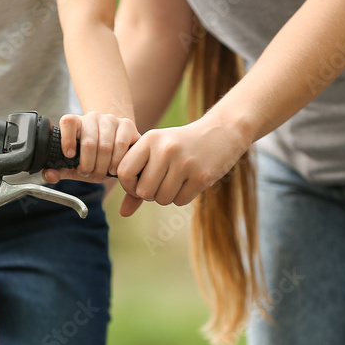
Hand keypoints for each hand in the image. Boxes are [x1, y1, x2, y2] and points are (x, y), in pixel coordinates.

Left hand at [42, 112, 139, 184]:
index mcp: (76, 122)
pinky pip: (120, 145)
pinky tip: (113, 169)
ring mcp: (110, 119)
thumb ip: (60, 170)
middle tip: (88, 174)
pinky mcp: (126, 124)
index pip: (68, 122)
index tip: (69, 155)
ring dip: (102, 166)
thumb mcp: (74, 164)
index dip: (67, 139)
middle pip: (88, 142)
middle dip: (88, 165)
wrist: (114, 144)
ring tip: (100, 174)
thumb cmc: (92, 155)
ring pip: (105, 146)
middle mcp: (92, 117)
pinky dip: (116, 162)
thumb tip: (49, 175)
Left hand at [115, 115, 250, 216]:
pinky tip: (189, 182)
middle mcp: (166, 149)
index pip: (124, 172)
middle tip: (160, 183)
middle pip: (143, 192)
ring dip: (166, 197)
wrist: (221, 131)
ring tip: (176, 181)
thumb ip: (137, 180)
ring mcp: (185, 162)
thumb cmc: (180, 145)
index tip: (137, 185)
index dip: (128, 186)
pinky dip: (182, 197)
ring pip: (162, 199)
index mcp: (150, 139)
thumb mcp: (156, 152)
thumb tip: (123, 212)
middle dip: (150, 194)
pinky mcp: (202, 176)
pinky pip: (180, 201)